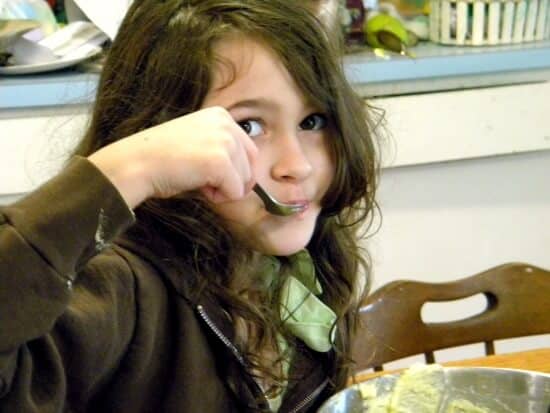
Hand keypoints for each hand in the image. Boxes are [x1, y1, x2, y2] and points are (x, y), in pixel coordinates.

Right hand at [88, 107, 257, 207]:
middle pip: (251, 167)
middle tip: (204, 180)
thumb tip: (248, 180)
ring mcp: (224, 141)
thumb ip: (224, 152)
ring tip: (197, 180)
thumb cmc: (163, 159)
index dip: (234, 170)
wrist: (137, 163)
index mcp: (221, 116)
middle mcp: (226, 124)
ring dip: (224, 189)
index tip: (209, 171)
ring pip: (245, 181)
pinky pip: (235, 192)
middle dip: (232, 181)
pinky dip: (219, 198)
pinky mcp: (220, 162)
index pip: (249, 151)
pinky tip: (197, 185)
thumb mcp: (198, 143)